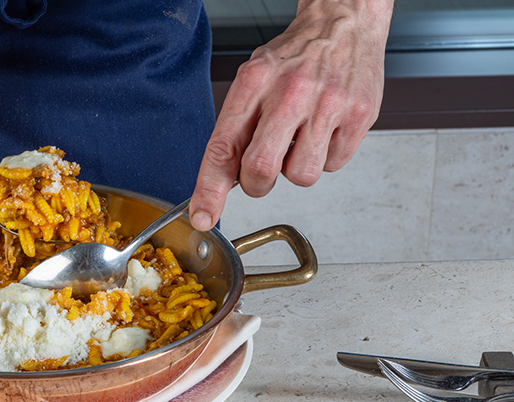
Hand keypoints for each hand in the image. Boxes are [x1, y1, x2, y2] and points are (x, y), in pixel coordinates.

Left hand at [189, 0, 393, 229]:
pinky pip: (333, 165)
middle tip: (263, 169)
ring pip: (301, 176)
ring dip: (295, 169)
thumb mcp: (252, 81)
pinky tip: (325, 129)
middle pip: (261, 170)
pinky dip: (325, 156)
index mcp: (254, 83)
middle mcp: (290, 92)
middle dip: (257, 184)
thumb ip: (235, 129)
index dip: (209, 190)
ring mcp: (328, 104)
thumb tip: (219, 184)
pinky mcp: (359, 116)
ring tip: (301, 136)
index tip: (204, 217)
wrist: (344, 21)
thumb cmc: (294, 57)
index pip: (223, 148)